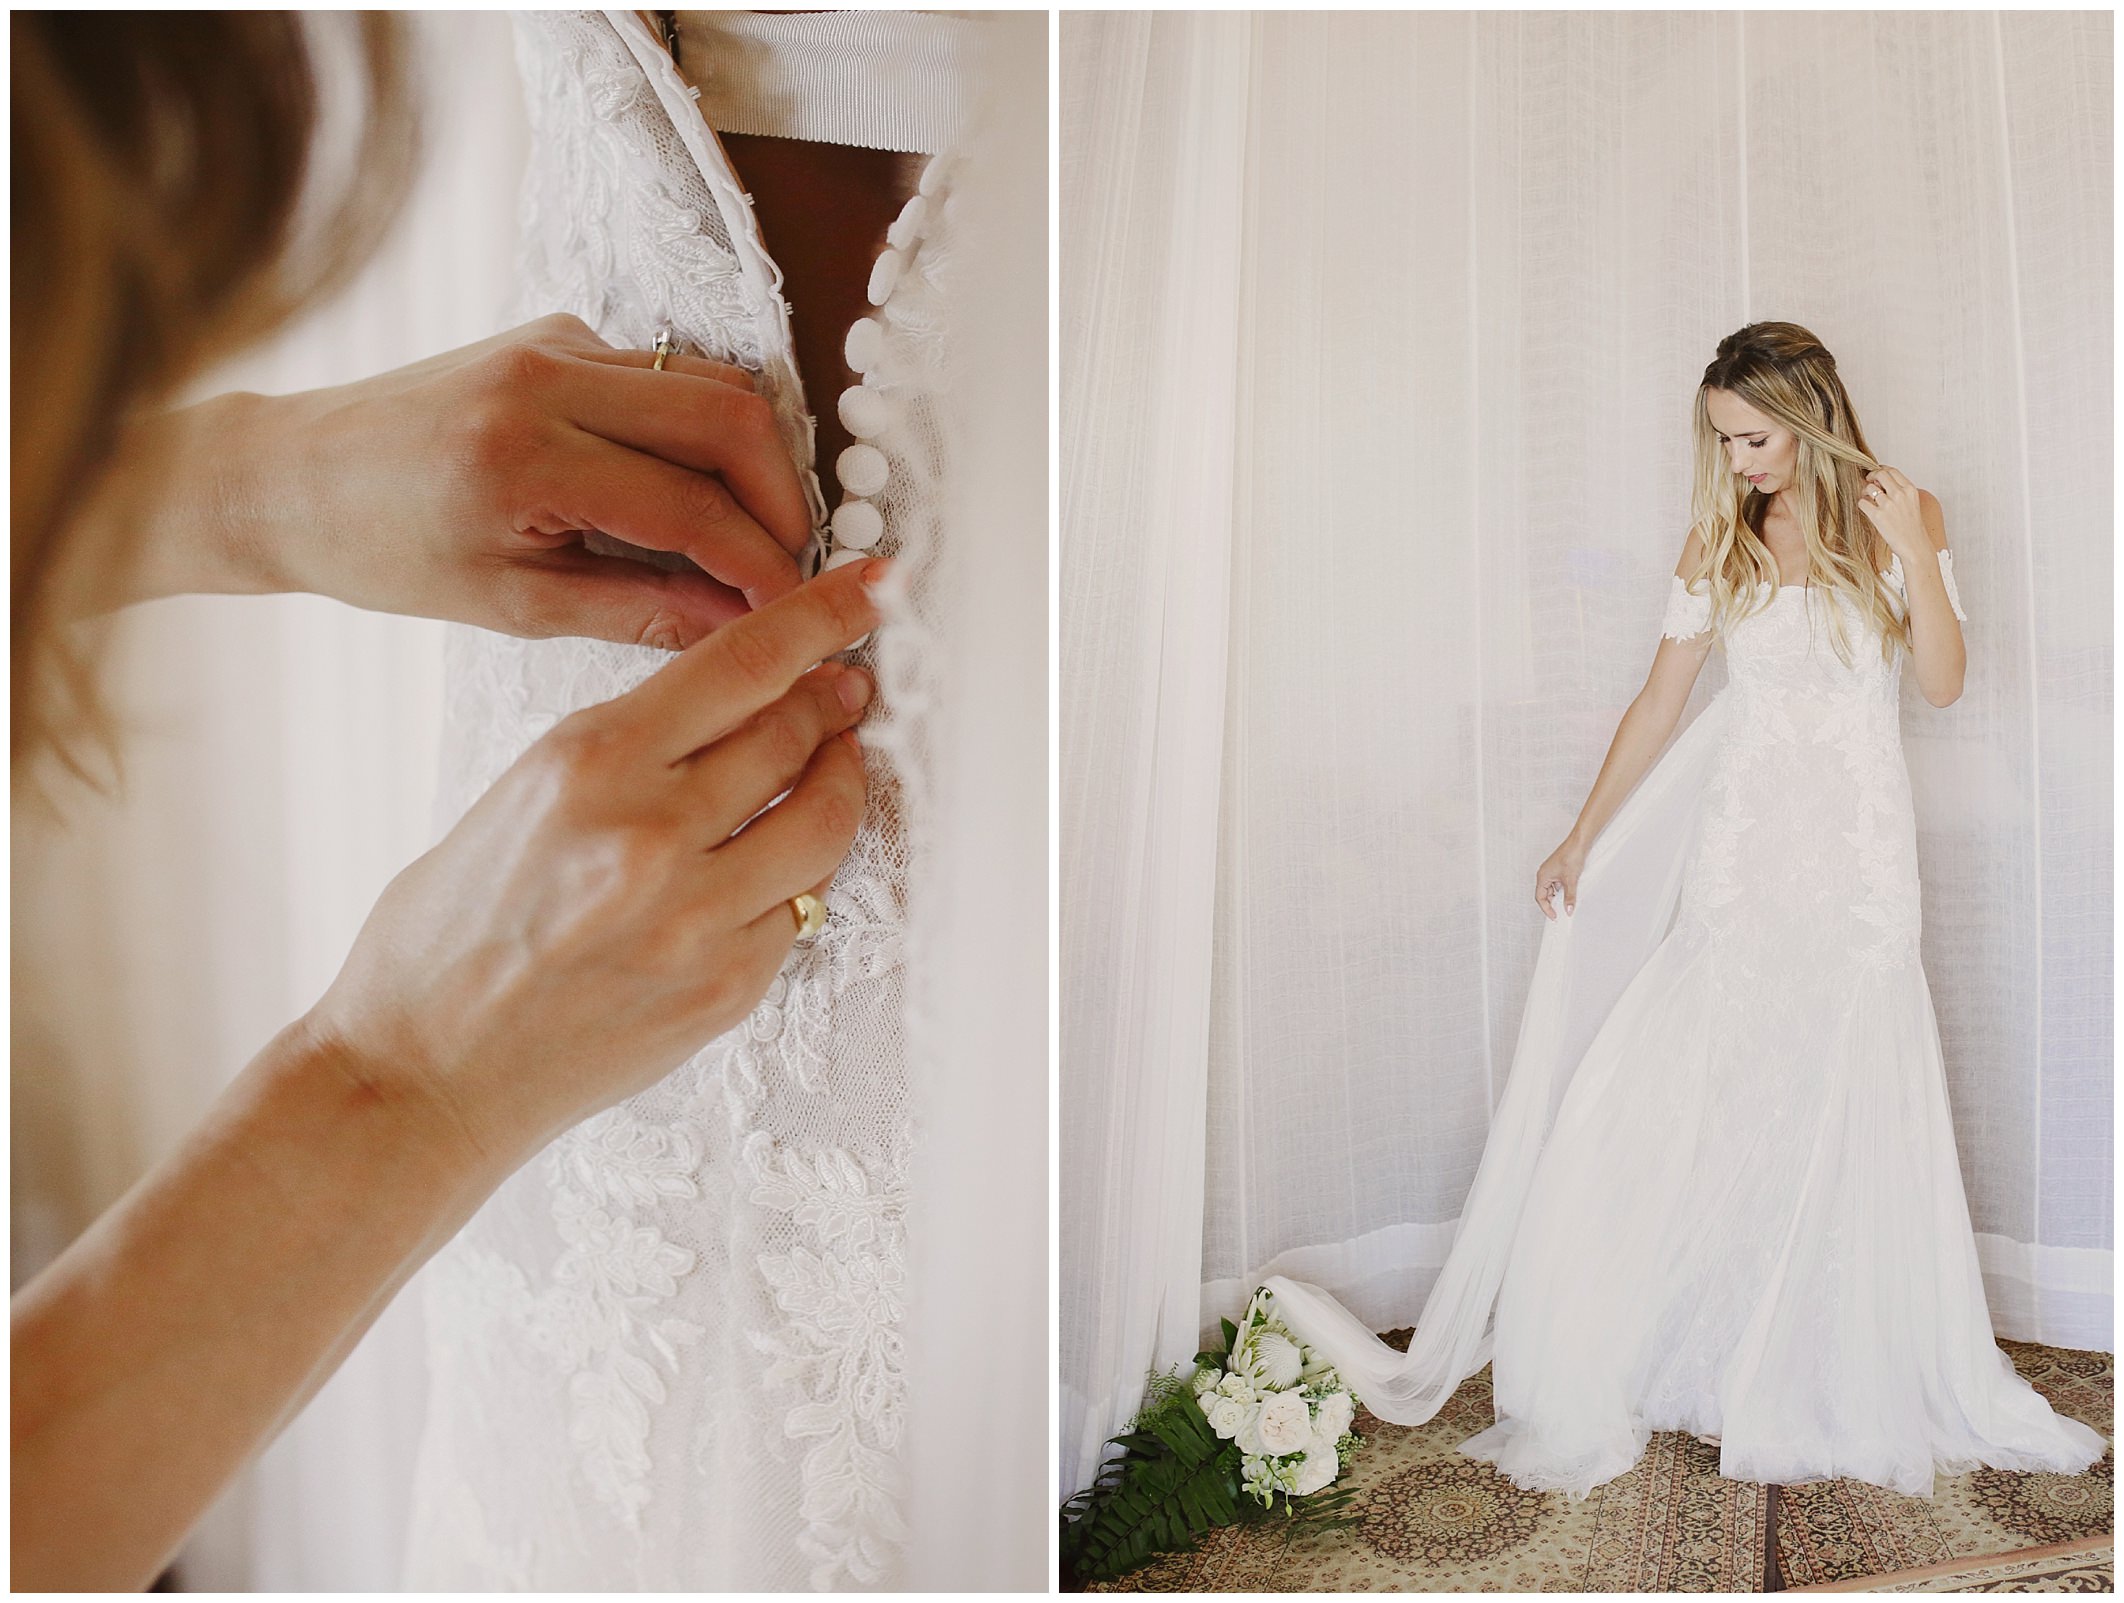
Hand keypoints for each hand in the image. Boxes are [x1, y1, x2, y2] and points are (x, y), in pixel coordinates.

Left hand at [151, 314, 815, 646]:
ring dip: (757, 461)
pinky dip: (710, 433)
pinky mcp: (558, 333)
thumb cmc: (383, 552)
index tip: (798, 611)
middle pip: (730, 417)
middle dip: (783, 500)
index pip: (690, 506)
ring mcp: (555, 342)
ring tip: (760, 536)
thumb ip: (641, 611)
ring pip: (715, 383)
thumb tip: (745, 625)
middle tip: (793, 568)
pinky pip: (672, 372)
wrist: (288, 475)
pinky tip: (703, 494)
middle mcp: (546, 379)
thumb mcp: (513, 606)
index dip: (760, 566)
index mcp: (523, 457)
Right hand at [304, 556, 884, 1168]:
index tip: (871, 590)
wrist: (420, 1075)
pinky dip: (798, 872)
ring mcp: (698, 917)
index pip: (744, 662)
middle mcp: (650, 833)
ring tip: (831, 765)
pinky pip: (800, 905)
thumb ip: (625, 748)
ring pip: (823, 819)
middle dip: (830, 702)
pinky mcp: (726, 986)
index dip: (824, 616)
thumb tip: (729, 708)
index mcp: (588, 762)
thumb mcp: (518, 796)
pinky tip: (776, 862)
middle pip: (795, 733)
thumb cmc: (445, 939)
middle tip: (844, 692)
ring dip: (838, 781)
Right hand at [1534, 837, 1586, 919]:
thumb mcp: (1571, 880)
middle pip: (1544, 894)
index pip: (1540, 897)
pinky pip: (1557, 883)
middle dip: (1552, 903)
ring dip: (1559, 896)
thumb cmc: (1571, 855)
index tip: (1555, 916)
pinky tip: (1571, 891)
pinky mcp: (1558, 868)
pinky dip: (1563, 889)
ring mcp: (1551, 871)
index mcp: (1542, 876)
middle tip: (1562, 911)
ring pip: (1552, 889)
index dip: (1546, 908)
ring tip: (1568, 901)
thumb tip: (1568, 909)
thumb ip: (1569, 897)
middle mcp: (1544, 873)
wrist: (1579, 842)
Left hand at [1855, 466, 1928, 562]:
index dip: (1880, 470)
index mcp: (1910, 489)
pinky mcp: (1878, 516)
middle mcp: (1899, 494)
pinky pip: (1862, 502)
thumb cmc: (1911, 525)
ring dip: (1865, 492)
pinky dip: (1862, 504)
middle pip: (1879, 474)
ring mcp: (1888, 505)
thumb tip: (1878, 482)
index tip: (1875, 474)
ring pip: (1869, 488)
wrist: (1914, 544)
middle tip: (1868, 483)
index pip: (1892, 471)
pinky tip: (1868, 510)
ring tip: (1869, 500)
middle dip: (1871, 476)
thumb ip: (1898, 490)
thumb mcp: (1911, 502)